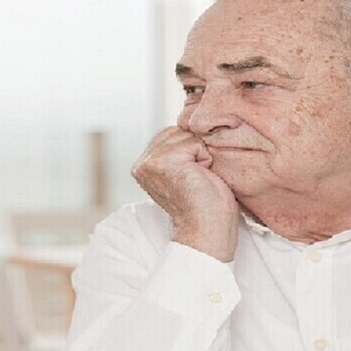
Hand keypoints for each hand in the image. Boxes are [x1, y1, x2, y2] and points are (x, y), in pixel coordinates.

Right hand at [132, 126, 238, 261]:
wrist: (209, 230)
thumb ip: (177, 150)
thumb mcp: (185, 170)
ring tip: (199, 179)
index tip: (193, 177)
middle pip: (179, 131)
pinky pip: (196, 143)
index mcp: (143, 165)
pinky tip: (201, 179)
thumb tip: (188, 120)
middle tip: (198, 179)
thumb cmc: (206, 204)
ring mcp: (150, 162)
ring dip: (202, 155)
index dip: (192, 151)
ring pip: (188, 135)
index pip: (172, 134)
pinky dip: (206, 159)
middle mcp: (141, 163)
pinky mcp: (164, 162)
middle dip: (196, 151)